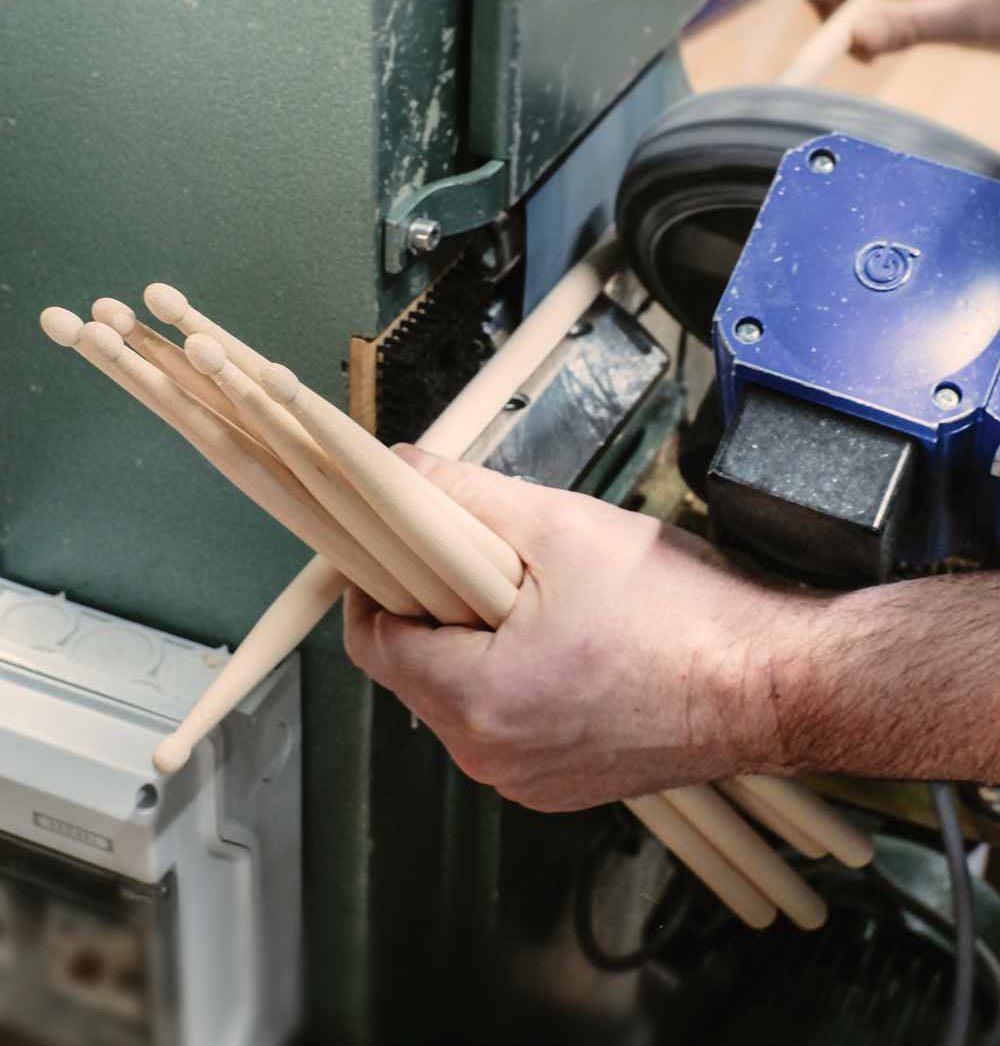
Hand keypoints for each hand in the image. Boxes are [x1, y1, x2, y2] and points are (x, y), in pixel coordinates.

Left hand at [343, 447, 799, 811]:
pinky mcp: (560, 782)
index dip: (375, 579)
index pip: (374, 639)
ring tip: (537, 597)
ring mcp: (527, 779)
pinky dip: (513, 677)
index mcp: (479, 701)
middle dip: (435, 604)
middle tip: (482, 558)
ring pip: (460, 695)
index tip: (393, 544)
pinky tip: (566, 639)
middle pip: (415, 668)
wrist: (773, 683)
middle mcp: (491, 757)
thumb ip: (465, 497)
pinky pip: (505, 721)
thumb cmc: (684, 617)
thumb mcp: (562, 528)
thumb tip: (401, 472)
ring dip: (476, 640)